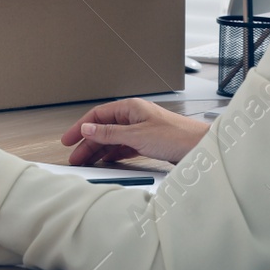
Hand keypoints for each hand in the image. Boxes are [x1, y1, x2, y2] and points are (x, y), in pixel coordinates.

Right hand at [59, 97, 209, 166]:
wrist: (201, 147)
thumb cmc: (176, 135)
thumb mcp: (137, 135)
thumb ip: (110, 132)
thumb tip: (88, 128)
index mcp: (130, 108)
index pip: (98, 115)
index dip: (80, 127)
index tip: (68, 139)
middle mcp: (134, 117)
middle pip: (103, 128)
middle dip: (87, 142)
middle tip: (75, 156)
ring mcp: (140, 130)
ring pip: (113, 139)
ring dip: (99, 150)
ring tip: (87, 162)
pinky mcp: (147, 143)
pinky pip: (124, 147)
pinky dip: (113, 154)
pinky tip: (106, 161)